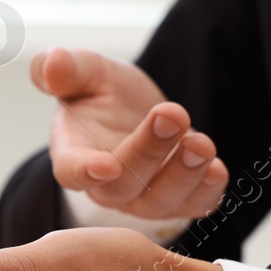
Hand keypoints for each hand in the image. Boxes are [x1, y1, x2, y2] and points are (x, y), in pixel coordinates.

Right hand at [34, 46, 228, 219]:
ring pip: (159, 201)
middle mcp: (105, 184)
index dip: (84, 171)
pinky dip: (207, 192)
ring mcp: (141, 197)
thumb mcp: (84, 71)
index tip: (105, 165)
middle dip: (150, 151)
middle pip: (124, 183)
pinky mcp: (176, 199)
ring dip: (184, 175)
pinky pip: (192, 206)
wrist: (134, 111)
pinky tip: (218, 168)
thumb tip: (52, 65)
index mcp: (72, 152)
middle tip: (173, 114)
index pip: (70, 170)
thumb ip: (63, 67)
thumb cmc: (101, 95)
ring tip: (202, 144)